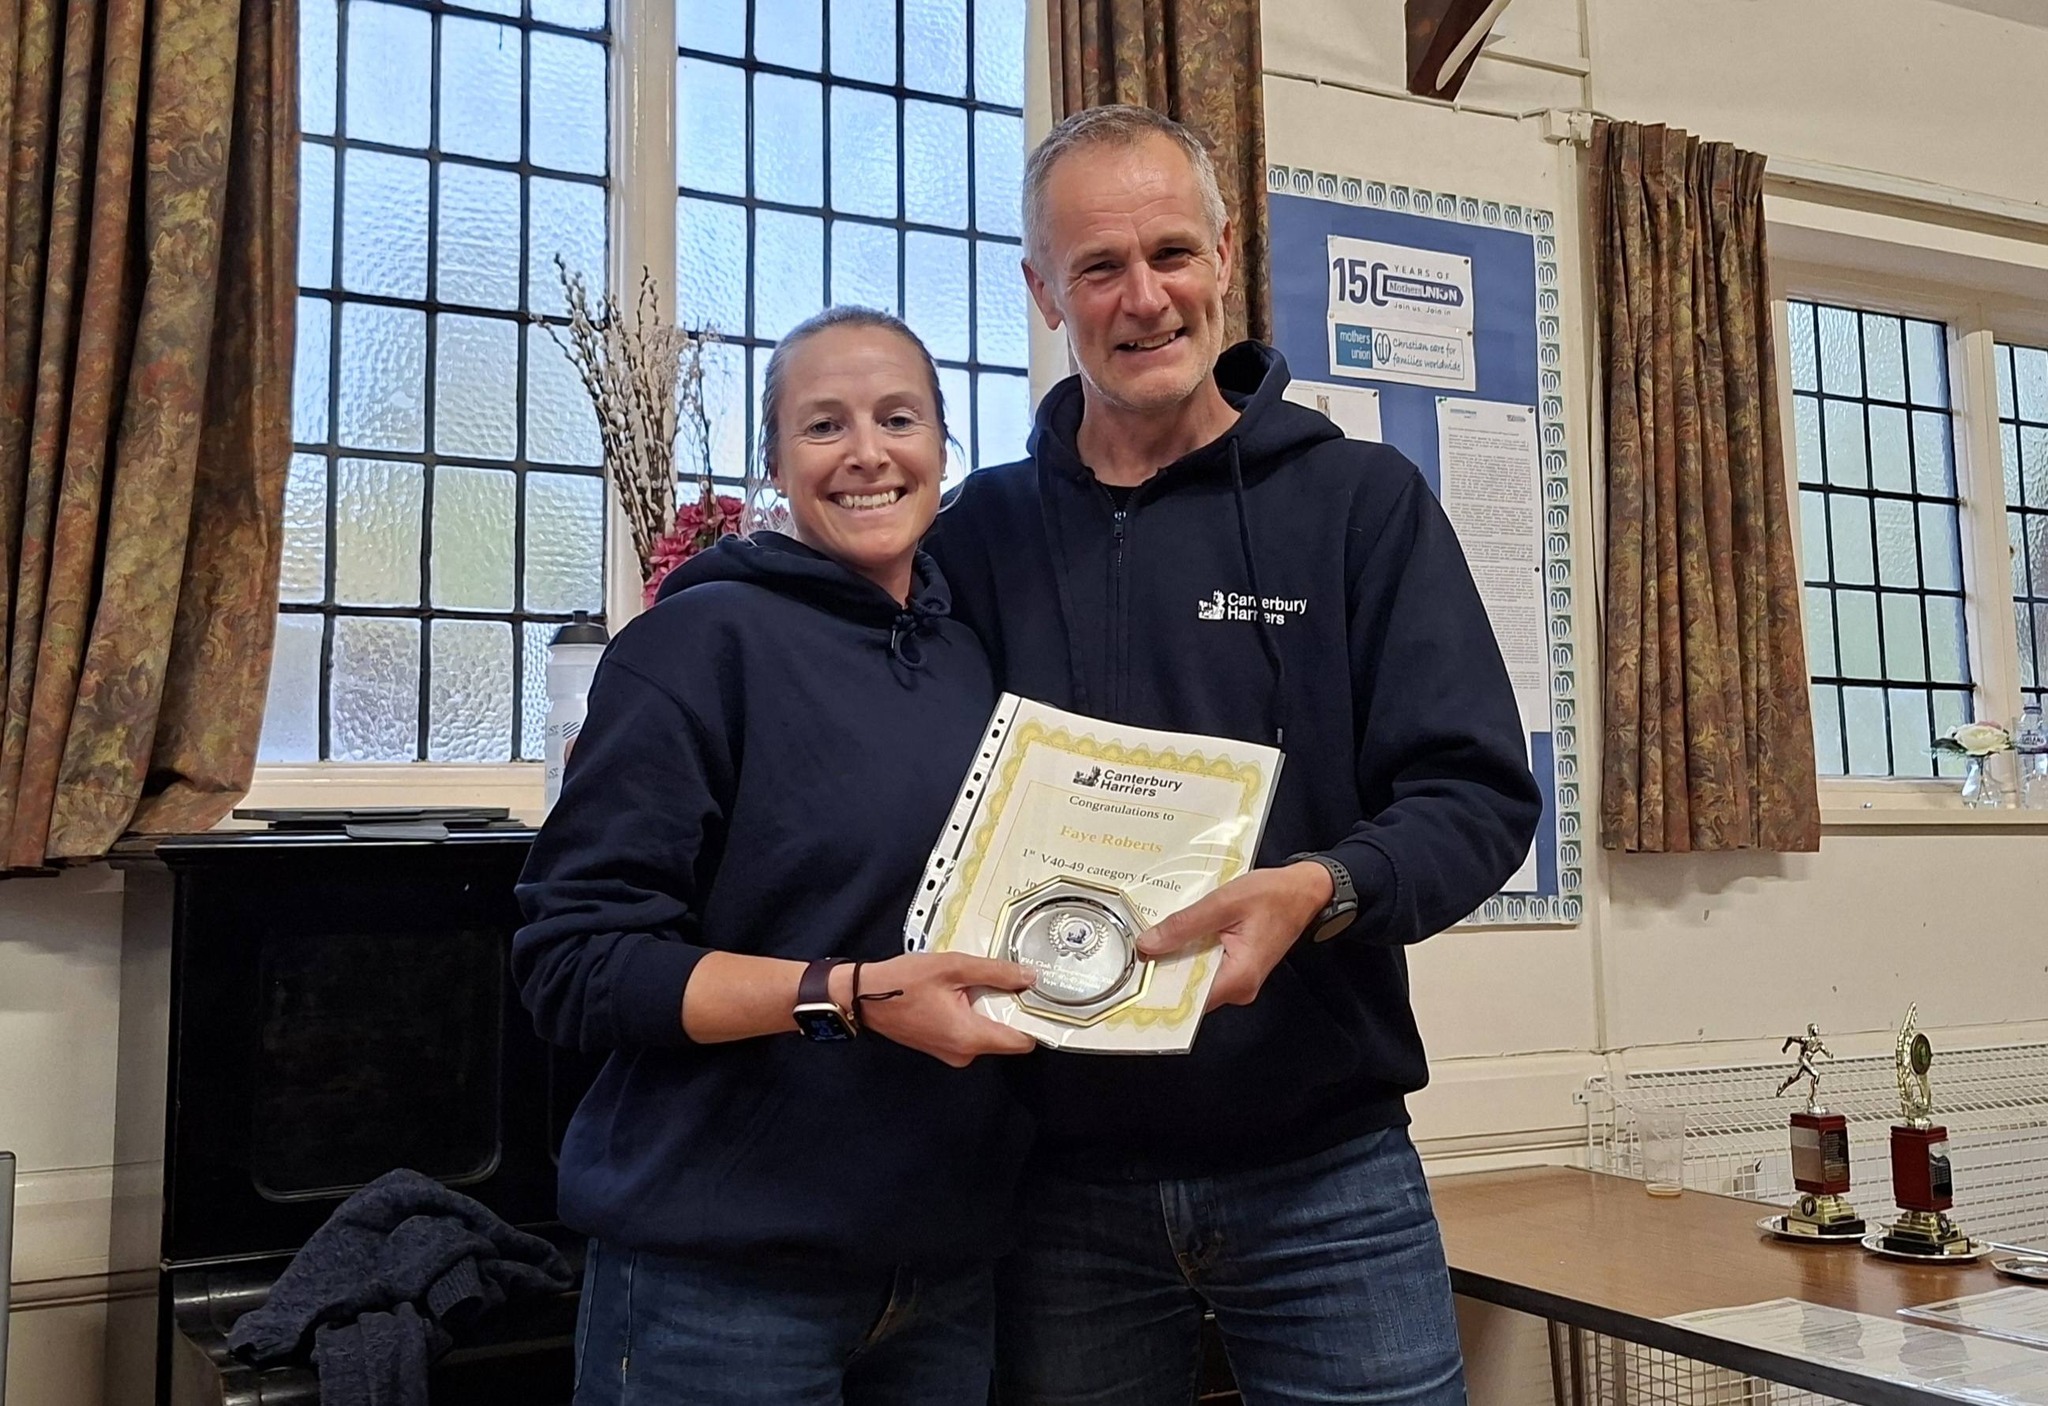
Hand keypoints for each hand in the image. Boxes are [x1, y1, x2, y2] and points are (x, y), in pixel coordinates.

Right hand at [839, 953, 1039, 1066]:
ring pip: (988, 1032)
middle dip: (1011, 1009)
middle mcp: (964, 1052)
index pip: (1022, 1042)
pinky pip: (970, 1032)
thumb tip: (1029, 977)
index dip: (1035, 1021)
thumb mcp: (953, 967)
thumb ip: (995, 972)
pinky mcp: (943, 1047)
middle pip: (1007, 1036)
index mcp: (969, 1036)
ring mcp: (952, 1053)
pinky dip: (974, 1013)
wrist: (861, 997)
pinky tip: (962, 992)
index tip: (1041, 999)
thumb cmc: (902, 982)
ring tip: (978, 982)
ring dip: (990, 1009)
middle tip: (1008, 979)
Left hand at [1135, 863, 1333, 1010]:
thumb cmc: (1272, 895)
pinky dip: (1187, 955)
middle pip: (1187, 990)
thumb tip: (1147, 945)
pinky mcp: (1235, 969)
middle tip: (1128, 957)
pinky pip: (1203, 968)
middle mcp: (1238, 989)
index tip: (1129, 983)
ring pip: (1193, 978)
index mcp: (1238, 978)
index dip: (1156, 991)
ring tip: (1144, 945)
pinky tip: (1170, 939)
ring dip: (1172, 963)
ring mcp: (1237, 981)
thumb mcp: (1223, 903)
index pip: (1187, 999)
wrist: (1304, 890)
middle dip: (1159, 974)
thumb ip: (1184, 925)